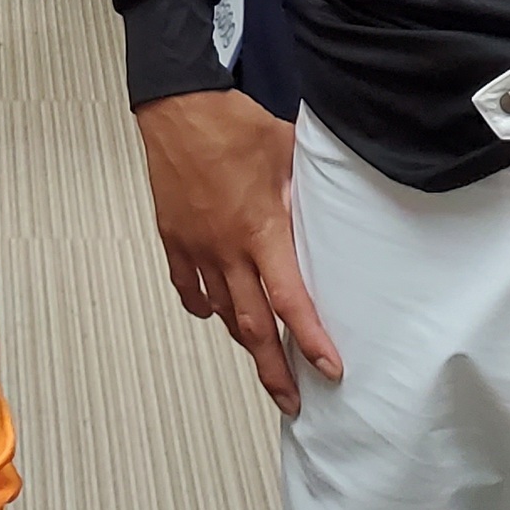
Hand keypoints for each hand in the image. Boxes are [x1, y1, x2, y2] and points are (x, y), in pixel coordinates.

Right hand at [132, 90, 338, 412]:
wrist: (178, 107)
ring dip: (244, 338)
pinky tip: (213, 311)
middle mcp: (227, 249)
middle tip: (293, 402)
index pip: (290, 301)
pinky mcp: (173, 238)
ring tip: (263, 357)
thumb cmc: (233, 124)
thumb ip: (310, 191)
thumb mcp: (288, 153)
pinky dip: (202, 306)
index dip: (310, 341)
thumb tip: (336, 209)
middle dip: (275, 371)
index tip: (329, 370)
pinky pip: (187, 288)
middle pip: (252, 327)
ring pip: (220, 312)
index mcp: (261, 231)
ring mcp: (196, 248)